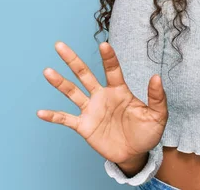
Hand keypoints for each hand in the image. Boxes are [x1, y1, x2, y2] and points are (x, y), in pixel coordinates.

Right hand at [37, 41, 168, 164]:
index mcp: (120, 91)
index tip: (103, 44)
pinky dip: (54, 116)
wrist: (135, 154)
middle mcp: (102, 96)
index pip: (112, 70)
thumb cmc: (147, 132)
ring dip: (60, 83)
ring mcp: (91, 110)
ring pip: (72, 92)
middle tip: (60, 45)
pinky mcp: (84, 126)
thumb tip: (156, 77)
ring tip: (47, 71)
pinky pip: (66, 119)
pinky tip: (41, 112)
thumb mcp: (158, 115)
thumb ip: (157, 97)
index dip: (108, 58)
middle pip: (85, 74)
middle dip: (73, 60)